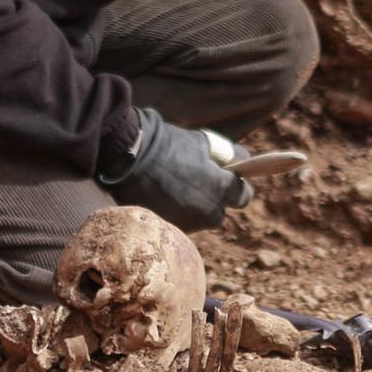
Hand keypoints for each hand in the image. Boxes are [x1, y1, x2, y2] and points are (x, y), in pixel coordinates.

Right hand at [97, 108, 253, 228]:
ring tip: (174, 188)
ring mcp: (187, 224)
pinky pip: (179, 223)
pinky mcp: (167, 229)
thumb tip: (242, 160)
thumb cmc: (167, 145)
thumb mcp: (202, 142)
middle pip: (220, 212)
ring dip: (193, 207)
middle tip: (198, 182)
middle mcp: (208, 212)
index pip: (243, 196)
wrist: (127, 158)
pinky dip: (175, 213)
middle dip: (213, 200)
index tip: (228, 179)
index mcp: (221, 189)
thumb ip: (226, 155)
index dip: (238, 187)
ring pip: (198, 219)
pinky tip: (161, 196)